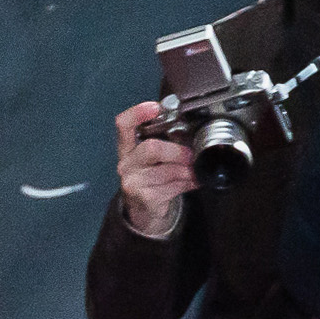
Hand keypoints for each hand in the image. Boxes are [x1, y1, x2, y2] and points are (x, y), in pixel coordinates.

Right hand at [113, 99, 198, 237]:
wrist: (144, 210)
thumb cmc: (151, 178)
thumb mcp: (152, 158)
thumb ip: (164, 141)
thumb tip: (190, 129)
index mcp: (127, 147)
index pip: (124, 124)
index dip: (138, 113)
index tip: (156, 107)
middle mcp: (126, 163)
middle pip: (152, 148)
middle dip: (177, 151)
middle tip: (191, 154)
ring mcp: (132, 182)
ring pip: (167, 170)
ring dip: (187, 170)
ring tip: (196, 170)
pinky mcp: (144, 198)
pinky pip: (172, 187)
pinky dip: (188, 183)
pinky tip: (193, 182)